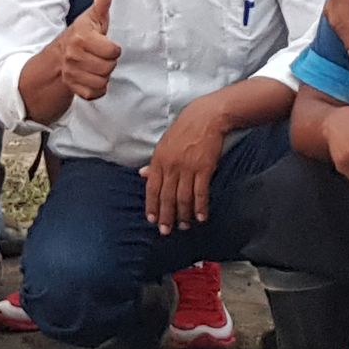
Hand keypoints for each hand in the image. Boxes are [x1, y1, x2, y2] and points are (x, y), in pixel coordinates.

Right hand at [57, 0, 122, 102]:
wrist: (59, 54)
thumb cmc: (82, 34)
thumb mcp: (93, 17)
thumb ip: (102, 1)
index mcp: (82, 38)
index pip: (113, 52)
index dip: (113, 49)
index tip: (105, 44)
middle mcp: (74, 56)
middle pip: (108, 68)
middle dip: (108, 62)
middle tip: (100, 55)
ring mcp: (71, 73)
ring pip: (102, 82)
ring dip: (103, 76)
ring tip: (96, 66)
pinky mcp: (72, 86)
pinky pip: (94, 94)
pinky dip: (97, 89)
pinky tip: (92, 77)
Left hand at [142, 95, 230, 231]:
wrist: (206, 117)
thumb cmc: (184, 130)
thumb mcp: (163, 144)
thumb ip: (154, 162)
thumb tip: (142, 174)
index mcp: (159, 160)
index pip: (152, 188)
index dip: (152, 206)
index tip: (152, 220)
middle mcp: (171, 166)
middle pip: (167, 197)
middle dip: (166, 216)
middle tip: (166, 231)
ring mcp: (188, 168)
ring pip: (183, 198)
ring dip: (183, 215)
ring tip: (184, 226)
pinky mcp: (204, 168)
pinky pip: (201, 193)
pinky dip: (201, 207)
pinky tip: (201, 217)